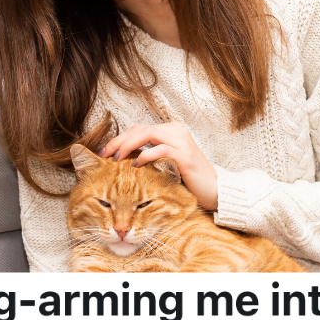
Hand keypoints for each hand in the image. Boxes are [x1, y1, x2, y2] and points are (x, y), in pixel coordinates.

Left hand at [99, 122, 218, 210]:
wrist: (215, 190)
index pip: (139, 129)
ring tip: (116, 159)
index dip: (120, 139)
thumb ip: (149, 156)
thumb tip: (121, 159)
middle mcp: (176, 130)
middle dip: (119, 141)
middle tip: (105, 155)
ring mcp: (182, 141)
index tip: (105, 153)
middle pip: (140, 129)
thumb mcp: (165, 163)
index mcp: (171, 130)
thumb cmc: (188, 180)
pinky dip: (145, 156)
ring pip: (147, 134)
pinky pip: (160, 150)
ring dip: (128, 146)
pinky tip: (135, 166)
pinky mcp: (185, 155)